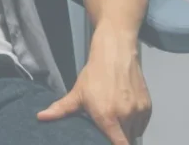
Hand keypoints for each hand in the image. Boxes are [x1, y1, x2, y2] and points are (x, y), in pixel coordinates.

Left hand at [37, 26, 151, 143]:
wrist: (115, 53)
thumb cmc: (94, 74)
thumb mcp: (77, 92)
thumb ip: (61, 109)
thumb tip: (40, 117)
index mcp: (107, 117)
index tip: (106, 142)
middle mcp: (126, 117)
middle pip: (125, 139)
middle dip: (116, 135)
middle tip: (107, 126)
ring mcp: (138, 112)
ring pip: (134, 132)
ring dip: (127, 129)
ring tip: (116, 117)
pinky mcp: (148, 107)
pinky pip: (142, 123)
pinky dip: (136, 122)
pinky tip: (125, 111)